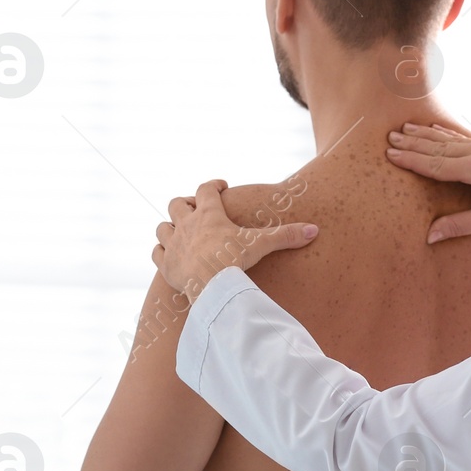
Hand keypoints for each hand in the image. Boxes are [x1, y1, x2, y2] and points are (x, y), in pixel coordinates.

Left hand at [150, 180, 317, 299]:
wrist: (210, 286)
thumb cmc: (234, 260)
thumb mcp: (262, 245)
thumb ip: (287, 236)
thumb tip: (314, 230)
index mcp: (209, 214)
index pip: (206, 188)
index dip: (213, 185)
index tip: (221, 186)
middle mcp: (186, 224)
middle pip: (177, 204)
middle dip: (185, 205)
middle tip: (196, 211)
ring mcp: (173, 244)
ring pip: (162, 227)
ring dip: (169, 228)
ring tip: (180, 233)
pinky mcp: (165, 265)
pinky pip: (156, 253)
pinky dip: (161, 252)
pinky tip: (168, 256)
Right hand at [386, 123, 470, 241]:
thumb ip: (458, 225)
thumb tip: (429, 236)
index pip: (436, 165)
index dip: (412, 160)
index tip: (392, 155)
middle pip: (439, 147)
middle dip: (413, 143)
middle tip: (390, 138)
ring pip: (450, 138)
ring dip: (425, 134)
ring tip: (404, 129)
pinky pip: (464, 136)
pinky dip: (445, 133)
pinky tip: (432, 128)